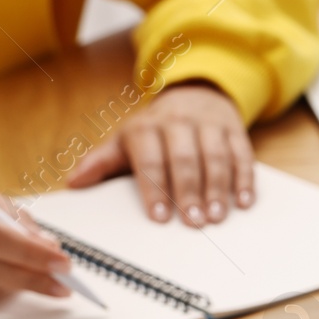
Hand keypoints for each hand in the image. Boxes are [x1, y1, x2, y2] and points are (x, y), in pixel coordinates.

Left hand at [67, 82, 254, 226]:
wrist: (196, 95)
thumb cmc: (156, 131)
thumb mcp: (126, 141)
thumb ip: (102, 162)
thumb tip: (74, 183)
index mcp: (145, 127)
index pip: (149, 158)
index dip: (154, 188)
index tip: (158, 217)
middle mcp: (177, 122)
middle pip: (184, 159)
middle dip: (188, 192)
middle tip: (192, 223)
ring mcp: (208, 126)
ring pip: (215, 157)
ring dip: (217, 189)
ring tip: (216, 217)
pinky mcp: (234, 131)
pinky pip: (241, 154)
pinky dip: (244, 179)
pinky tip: (243, 202)